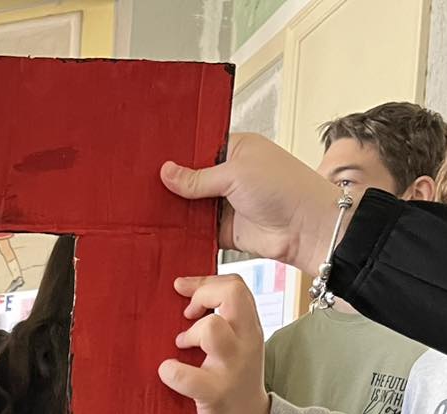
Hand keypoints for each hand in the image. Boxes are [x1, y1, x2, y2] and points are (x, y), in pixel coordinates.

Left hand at [158, 274, 269, 413]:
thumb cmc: (233, 379)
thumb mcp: (237, 344)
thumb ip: (220, 318)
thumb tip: (181, 289)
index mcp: (249, 328)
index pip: (236, 285)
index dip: (206, 281)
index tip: (184, 291)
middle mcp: (245, 343)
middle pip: (232, 295)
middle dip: (203, 295)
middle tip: (187, 316)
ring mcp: (231, 368)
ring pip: (213, 328)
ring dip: (192, 332)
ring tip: (182, 345)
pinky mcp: (215, 394)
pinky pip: (188, 377)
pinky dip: (172, 371)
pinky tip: (168, 372)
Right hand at [161, 133, 345, 270]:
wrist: (307, 228)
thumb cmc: (284, 188)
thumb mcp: (236, 173)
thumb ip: (198, 178)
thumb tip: (166, 172)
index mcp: (237, 150)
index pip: (199, 148)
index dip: (177, 155)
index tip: (149, 160)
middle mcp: (231, 175)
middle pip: (192, 179)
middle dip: (172, 184)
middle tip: (139, 186)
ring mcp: (228, 204)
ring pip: (192, 206)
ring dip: (175, 210)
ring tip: (143, 209)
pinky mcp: (227, 230)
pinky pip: (199, 231)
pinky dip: (184, 233)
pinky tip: (162, 231)